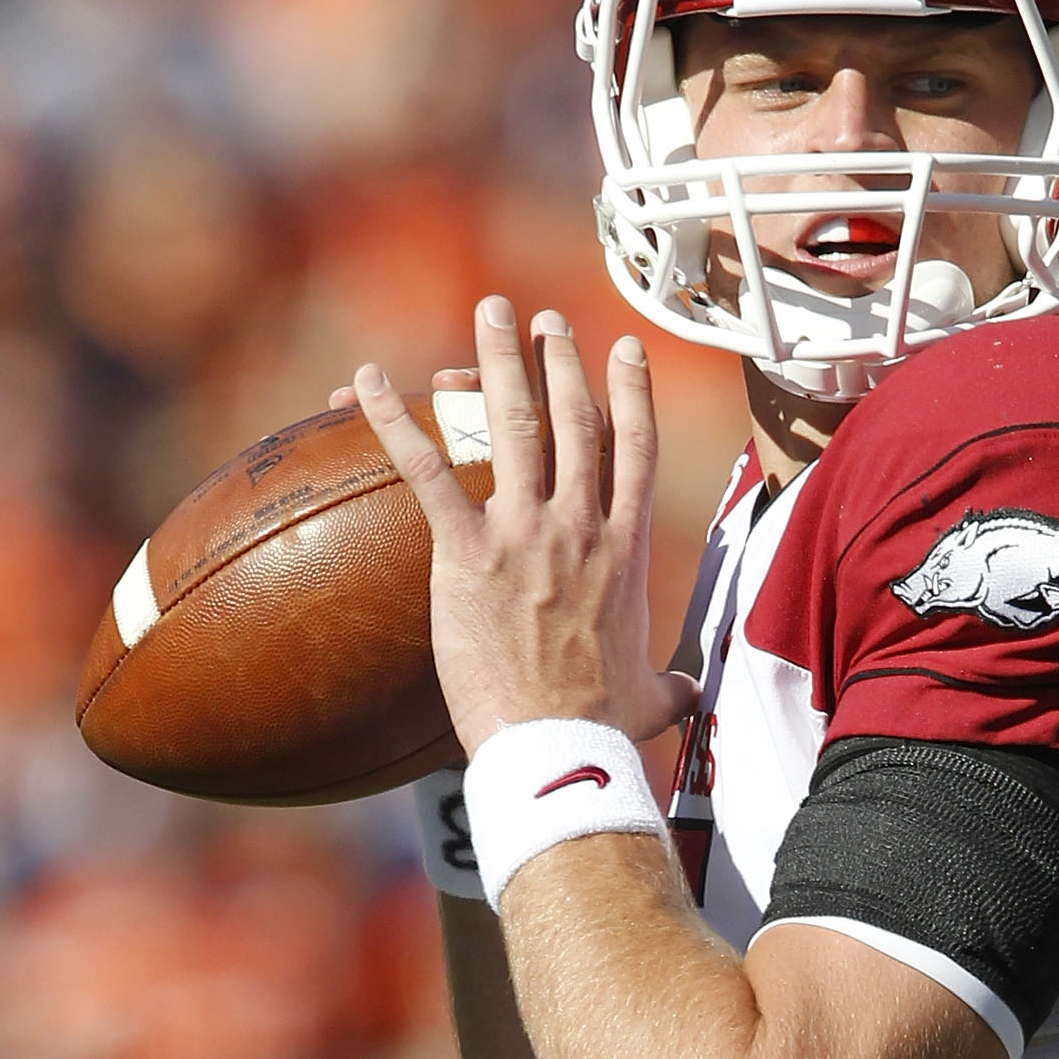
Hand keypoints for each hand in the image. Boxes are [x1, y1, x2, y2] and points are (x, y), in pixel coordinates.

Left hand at [350, 298, 696, 756]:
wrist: (562, 746)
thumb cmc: (604, 731)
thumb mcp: (653, 698)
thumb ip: (670, 684)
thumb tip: (687, 695)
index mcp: (625, 550)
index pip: (634, 449)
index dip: (630, 392)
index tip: (622, 348)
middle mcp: (581, 526)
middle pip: (574, 418)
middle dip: (559, 358)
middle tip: (542, 319)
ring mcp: (525, 533)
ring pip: (512, 422)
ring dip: (499, 360)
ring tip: (490, 312)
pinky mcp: (467, 554)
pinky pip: (427, 471)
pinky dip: (394, 420)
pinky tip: (371, 378)